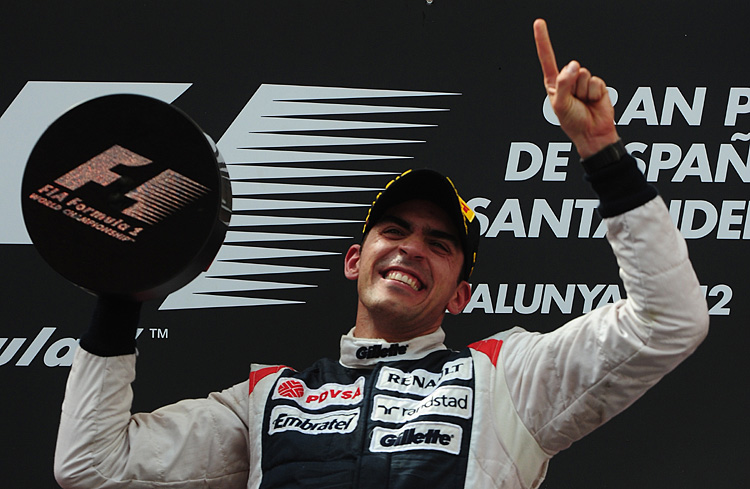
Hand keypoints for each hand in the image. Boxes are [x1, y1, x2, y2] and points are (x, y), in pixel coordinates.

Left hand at [533, 19, 619, 158]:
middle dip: (573, 86)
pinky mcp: (597, 85)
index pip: (547, 58)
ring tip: (584, 102)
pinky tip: (593, 101)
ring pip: (584, 74)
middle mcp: (568, 80)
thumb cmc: (573, 121)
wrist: (593, 133)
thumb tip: (574, 65)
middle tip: (575, 101)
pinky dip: (594, 93)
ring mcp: (583, 82)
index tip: (539, 23)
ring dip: (584, 91)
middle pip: (571, 69)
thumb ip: (564, 83)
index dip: (543, 41)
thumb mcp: (561, 104)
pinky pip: (596, 81)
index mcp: (554, 84)